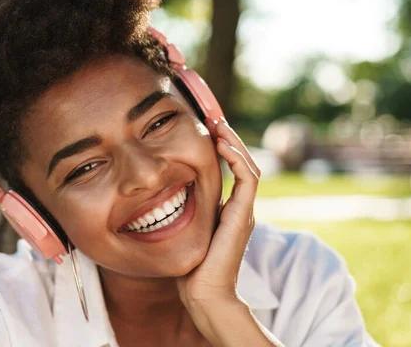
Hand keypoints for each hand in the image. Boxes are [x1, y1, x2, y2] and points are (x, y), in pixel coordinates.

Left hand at [176, 117, 260, 309]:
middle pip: (243, 162)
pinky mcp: (243, 214)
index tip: (206, 129)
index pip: (232, 170)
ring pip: (249, 165)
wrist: (203, 292)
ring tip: (219, 124)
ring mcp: (244, 210)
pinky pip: (249, 178)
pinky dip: (237, 159)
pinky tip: (222, 145)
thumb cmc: (190, 267)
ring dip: (234, 142)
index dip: (222, 148)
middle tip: (214, 118)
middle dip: (230, 138)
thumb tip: (161, 195)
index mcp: (229, 209)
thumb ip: (184, 212)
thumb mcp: (185, 230)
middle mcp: (240, 207)